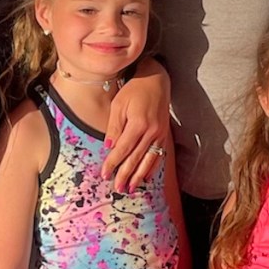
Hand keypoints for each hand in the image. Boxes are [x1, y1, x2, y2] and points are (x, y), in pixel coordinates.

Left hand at [102, 63, 171, 191]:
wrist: (156, 80)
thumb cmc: (134, 90)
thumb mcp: (118, 105)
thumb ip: (114, 127)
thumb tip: (109, 147)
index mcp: (138, 124)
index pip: (122, 149)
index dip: (113, 163)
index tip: (104, 175)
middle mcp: (151, 132)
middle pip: (136, 158)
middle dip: (125, 175)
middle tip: (117, 188)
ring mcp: (159, 134)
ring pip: (148, 160)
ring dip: (139, 176)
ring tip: (130, 188)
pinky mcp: (164, 135)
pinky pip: (159, 155)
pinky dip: (152, 168)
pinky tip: (146, 177)